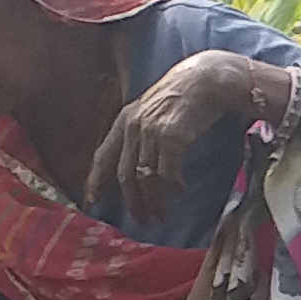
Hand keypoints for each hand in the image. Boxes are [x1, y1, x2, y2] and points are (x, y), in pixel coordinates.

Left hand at [86, 51, 279, 214]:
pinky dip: (173, 186)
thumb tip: (138, 166)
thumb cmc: (183, 98)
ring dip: (153, 200)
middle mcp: (133, 126)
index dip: (96, 180)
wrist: (206, 80)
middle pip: (125, 173)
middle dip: (132, 201)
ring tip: (161, 214)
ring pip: (145, 177)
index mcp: (124, 120)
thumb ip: (141, 134)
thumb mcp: (153, 113)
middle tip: (141, 219)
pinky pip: (167, 172)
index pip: (103, 155)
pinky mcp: (172, 137)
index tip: (93, 201)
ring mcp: (151, 131)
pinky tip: (180, 191)